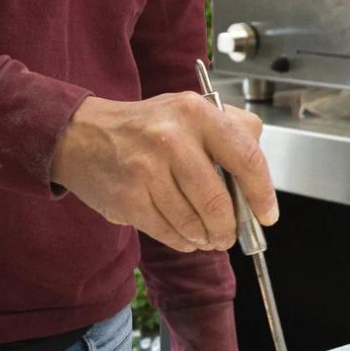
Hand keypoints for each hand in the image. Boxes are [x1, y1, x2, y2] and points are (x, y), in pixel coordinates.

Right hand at [51, 93, 278, 251]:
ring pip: (194, 223)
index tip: (268, 215)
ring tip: (208, 235)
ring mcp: (146, 170)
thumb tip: (260, 176)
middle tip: (231, 234)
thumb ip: (235, 132)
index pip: (247, 158)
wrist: (81, 135)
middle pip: (219, 202)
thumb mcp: (193, 111)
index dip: (262, 194)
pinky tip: (186, 234)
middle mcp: (171, 139)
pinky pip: (169, 232)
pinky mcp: (128, 199)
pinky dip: (184, 240)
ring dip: (206, 236)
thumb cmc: (149, 127)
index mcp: (197, 113)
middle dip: (230, 227)